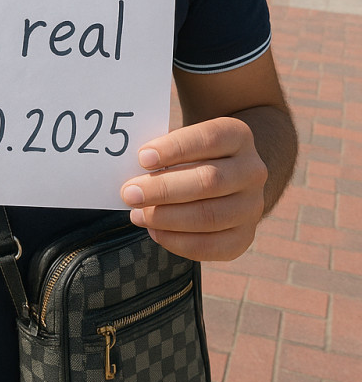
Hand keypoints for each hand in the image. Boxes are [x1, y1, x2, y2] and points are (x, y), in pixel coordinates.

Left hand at [120, 117, 267, 261]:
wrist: (228, 173)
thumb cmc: (193, 153)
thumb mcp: (185, 138)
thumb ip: (163, 149)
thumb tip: (129, 166)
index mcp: (237, 135)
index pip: (209, 139)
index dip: (175, 149)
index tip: (142, 158)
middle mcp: (252, 170)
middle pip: (209, 181)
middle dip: (163, 189)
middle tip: (129, 193)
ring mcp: (253, 205)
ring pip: (210, 216)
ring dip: (167, 218)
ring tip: (137, 214)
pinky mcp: (245, 236)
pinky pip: (213, 246)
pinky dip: (180, 242)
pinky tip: (155, 232)